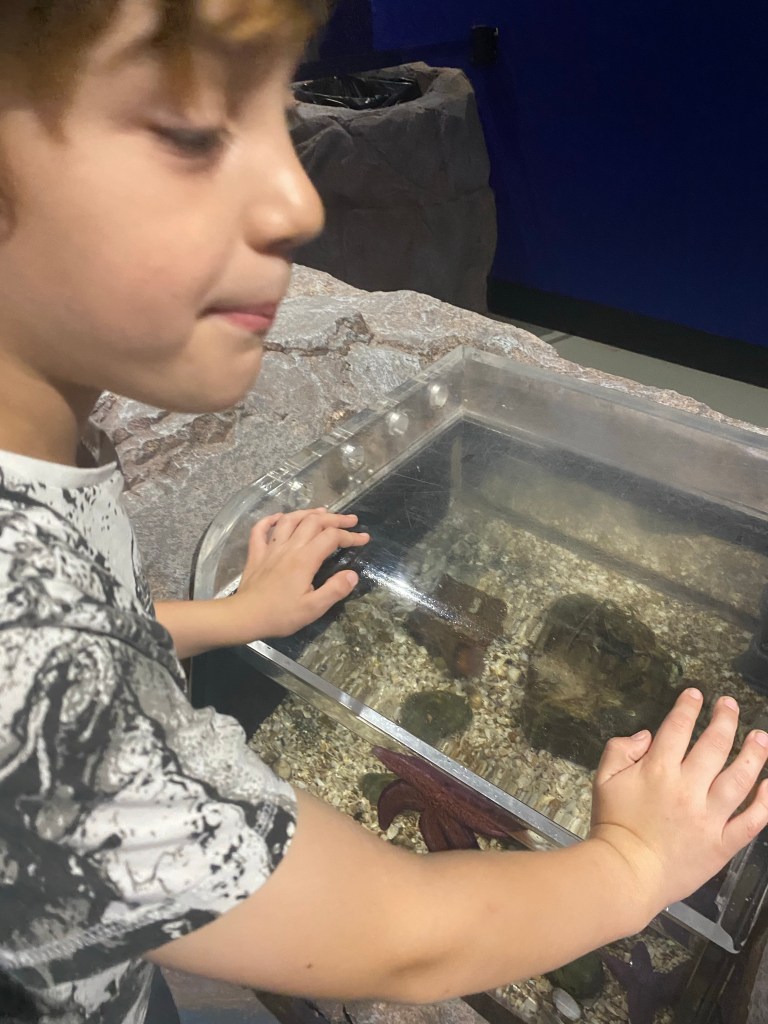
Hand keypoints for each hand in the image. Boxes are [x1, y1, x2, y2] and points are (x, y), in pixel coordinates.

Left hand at [228, 508, 368, 641]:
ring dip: (307, 513)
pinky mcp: (256, 554)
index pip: (331, 538)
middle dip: (335, 518)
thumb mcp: (313, 608)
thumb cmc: (281, 615)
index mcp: (305, 560)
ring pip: (289, 520)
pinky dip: (270, 519)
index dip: (350, 536)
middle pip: (313, 522)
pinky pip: (260, 530)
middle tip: (350, 520)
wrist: (245, 617)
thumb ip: (335, 589)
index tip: (364, 538)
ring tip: (322, 512)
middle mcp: (289, 547)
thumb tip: (352, 574)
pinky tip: (279, 517)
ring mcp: (270, 548)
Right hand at [589, 688, 767, 915]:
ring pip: (739, 778)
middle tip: (731, 705)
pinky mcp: (722, 844)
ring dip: (753, 754)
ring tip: (761, 737)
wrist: (626, 873)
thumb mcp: (603, 779)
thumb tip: (647, 735)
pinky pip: (751, 821)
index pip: (678, 728)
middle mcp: (688, 788)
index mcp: (657, 770)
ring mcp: (709, 817)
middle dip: (725, 720)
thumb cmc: (612, 825)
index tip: (697, 694)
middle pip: (714, 745)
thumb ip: (620, 749)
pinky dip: (765, 802)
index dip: (688, 707)